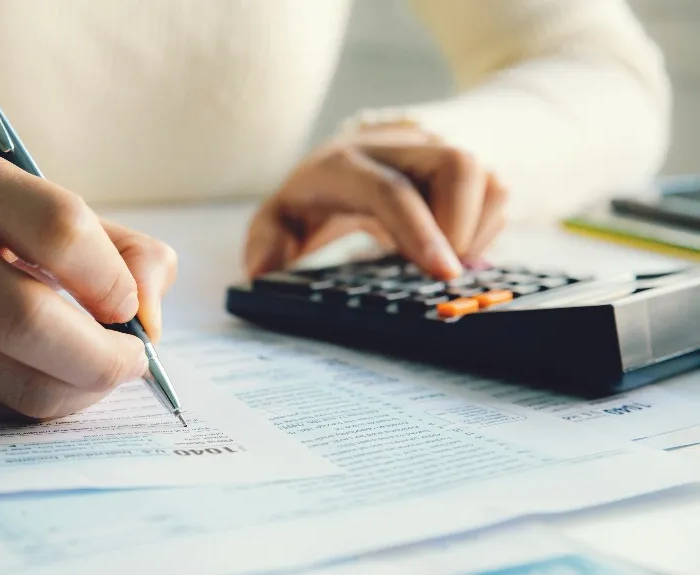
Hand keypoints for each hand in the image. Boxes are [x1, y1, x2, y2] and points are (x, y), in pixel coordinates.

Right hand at [0, 153, 177, 420]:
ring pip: (19, 382)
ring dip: (83, 389)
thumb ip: (121, 250)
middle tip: (133, 360)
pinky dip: (48, 402)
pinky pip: (0, 408)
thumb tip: (151, 320)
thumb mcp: (40, 209)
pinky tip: (56, 380)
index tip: (131, 306)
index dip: (114, 280)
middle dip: (104, 357)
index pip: (61, 232)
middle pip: (29, 321)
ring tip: (100, 371)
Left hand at [245, 127, 507, 278]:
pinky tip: (452, 246)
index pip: (391, 190)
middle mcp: (398, 146)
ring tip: (441, 259)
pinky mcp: (467, 162)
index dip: (420, 231)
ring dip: (474, 229)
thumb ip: (267, 242)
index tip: (442, 274)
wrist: (354, 155)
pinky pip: (499, 192)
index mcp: (346, 163)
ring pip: (487, 178)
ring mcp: (437, 150)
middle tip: (441, 272)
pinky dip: (485, 228)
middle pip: (457, 165)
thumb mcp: (281, 218)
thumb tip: (261, 272)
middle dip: (460, 226)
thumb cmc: (316, 196)